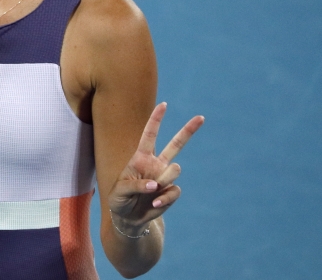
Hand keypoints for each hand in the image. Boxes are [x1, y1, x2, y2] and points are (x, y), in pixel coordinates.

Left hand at [107, 102, 203, 234]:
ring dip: (164, 179)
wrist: (128, 217)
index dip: (156, 120)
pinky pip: (174, 190)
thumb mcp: (119, 191)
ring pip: (175, 169)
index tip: (164, 105)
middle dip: (188, 130)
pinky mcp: (171, 191)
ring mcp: (165, 177)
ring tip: (151, 190)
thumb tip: (156, 185)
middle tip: (201, 117)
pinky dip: (164, 198)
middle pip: (176, 144)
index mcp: (141, 157)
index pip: (150, 135)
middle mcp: (156, 164)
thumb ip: (136, 185)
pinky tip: (154, 204)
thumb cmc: (119, 199)